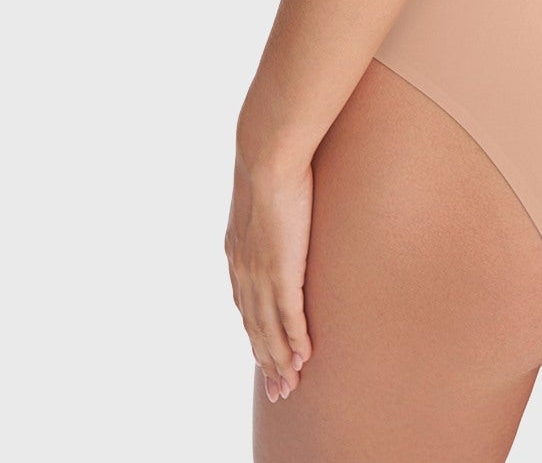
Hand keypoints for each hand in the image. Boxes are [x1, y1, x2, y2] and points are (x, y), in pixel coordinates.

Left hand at [224, 150, 313, 402]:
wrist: (267, 153)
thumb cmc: (271, 161)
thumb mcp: (264, 192)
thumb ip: (270, 209)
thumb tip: (285, 200)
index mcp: (237, 253)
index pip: (245, 305)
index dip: (255, 334)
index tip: (264, 356)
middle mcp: (243, 270)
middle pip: (254, 327)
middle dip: (266, 360)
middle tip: (278, 389)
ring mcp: (261, 273)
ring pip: (269, 329)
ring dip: (280, 359)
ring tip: (291, 384)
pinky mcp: (281, 270)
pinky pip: (288, 315)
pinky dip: (295, 339)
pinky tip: (304, 356)